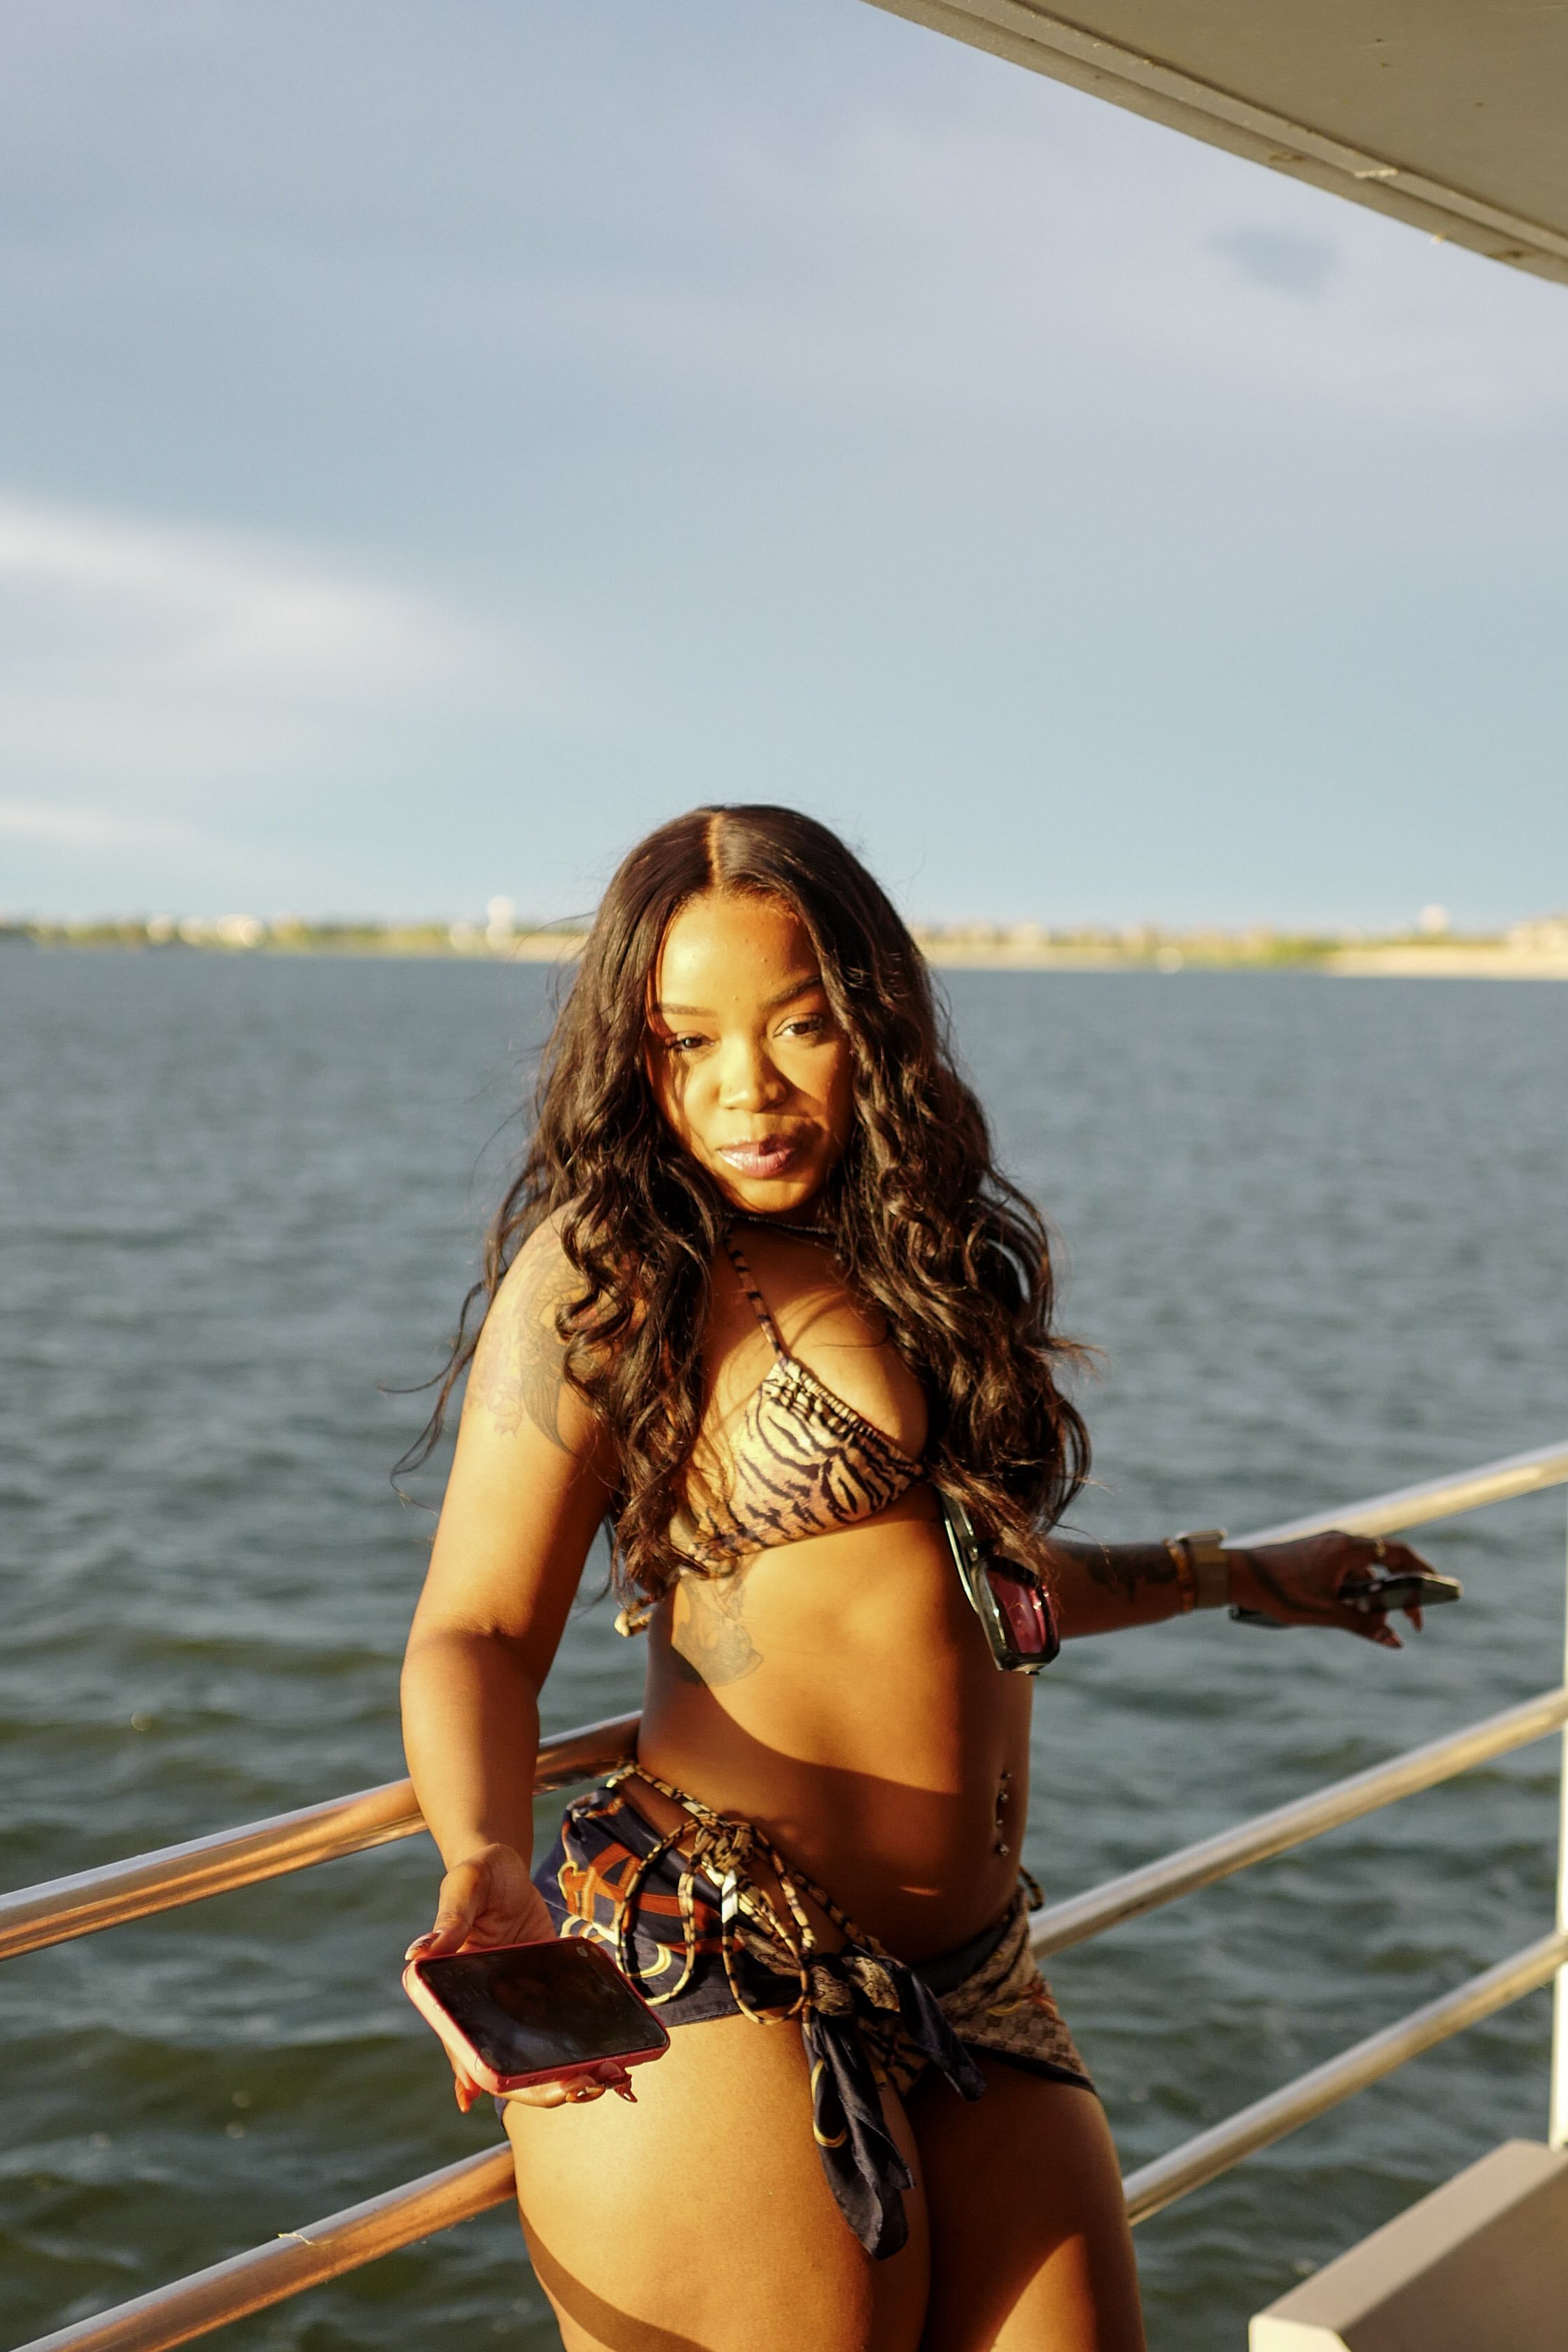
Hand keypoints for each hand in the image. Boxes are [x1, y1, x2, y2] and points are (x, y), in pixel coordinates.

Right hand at [405, 1846, 630, 2112]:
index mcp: (454, 1994)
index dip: (478, 2076)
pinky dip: (581, 2049)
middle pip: (506, 2064)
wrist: (508, 1867)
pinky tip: (611, 2062)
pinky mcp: (545, 1993)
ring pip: (536, 2056)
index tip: (502, 2093)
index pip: (462, 2047)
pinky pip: (560, 2029)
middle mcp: (485, 2009)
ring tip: (605, 2079)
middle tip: (580, 2086)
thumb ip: (450, 1917)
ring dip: (566, 2075)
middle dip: (540, 2084)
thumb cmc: (478, 1875)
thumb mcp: (464, 1886)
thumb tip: (418, 1955)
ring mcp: (517, 2005)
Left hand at [1226, 1531, 1435, 1649]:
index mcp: (1347, 1548)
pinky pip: (1345, 1574)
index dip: (1422, 1570)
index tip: (1437, 1589)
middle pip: (1384, 1564)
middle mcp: (1340, 1542)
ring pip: (1363, 1573)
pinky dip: (1355, 1593)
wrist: (1236, 1575)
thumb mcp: (1326, 1613)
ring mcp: (1327, 1549)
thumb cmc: (1279, 1590)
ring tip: (1377, 1625)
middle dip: (1401, 1592)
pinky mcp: (1314, 1558)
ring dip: (1374, 1597)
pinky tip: (1351, 1615)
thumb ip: (1363, 1626)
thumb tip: (1396, 1641)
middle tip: (1413, 1620)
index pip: (1398, 1553)